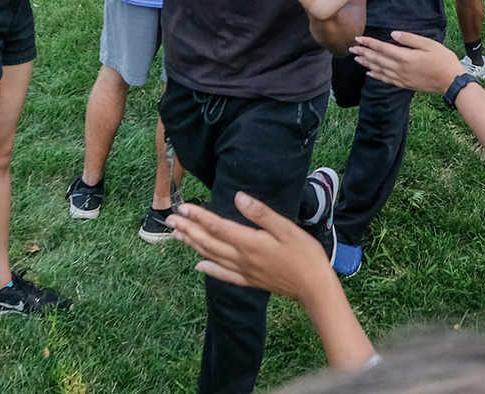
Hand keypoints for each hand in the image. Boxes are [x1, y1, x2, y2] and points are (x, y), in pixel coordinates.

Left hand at [168, 193, 330, 302]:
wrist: (314, 287)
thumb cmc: (305, 255)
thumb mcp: (286, 228)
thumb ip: (261, 213)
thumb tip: (239, 197)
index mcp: (249, 243)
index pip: (217, 227)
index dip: (199, 216)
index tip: (183, 207)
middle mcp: (242, 258)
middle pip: (209, 242)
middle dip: (188, 229)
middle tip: (170, 219)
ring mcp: (244, 271)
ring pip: (212, 256)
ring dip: (193, 245)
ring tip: (178, 235)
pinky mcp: (250, 281)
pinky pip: (224, 275)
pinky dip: (210, 269)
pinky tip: (199, 266)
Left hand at [350, 31, 466, 93]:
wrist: (451, 81)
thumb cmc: (443, 60)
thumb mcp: (428, 44)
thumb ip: (409, 39)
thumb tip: (392, 34)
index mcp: (404, 57)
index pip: (381, 48)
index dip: (368, 43)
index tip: (357, 38)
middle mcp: (399, 68)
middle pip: (376, 59)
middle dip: (363, 53)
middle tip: (351, 48)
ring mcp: (401, 78)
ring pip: (379, 70)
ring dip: (366, 63)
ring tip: (356, 59)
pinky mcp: (405, 84)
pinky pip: (386, 79)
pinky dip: (376, 75)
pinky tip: (370, 73)